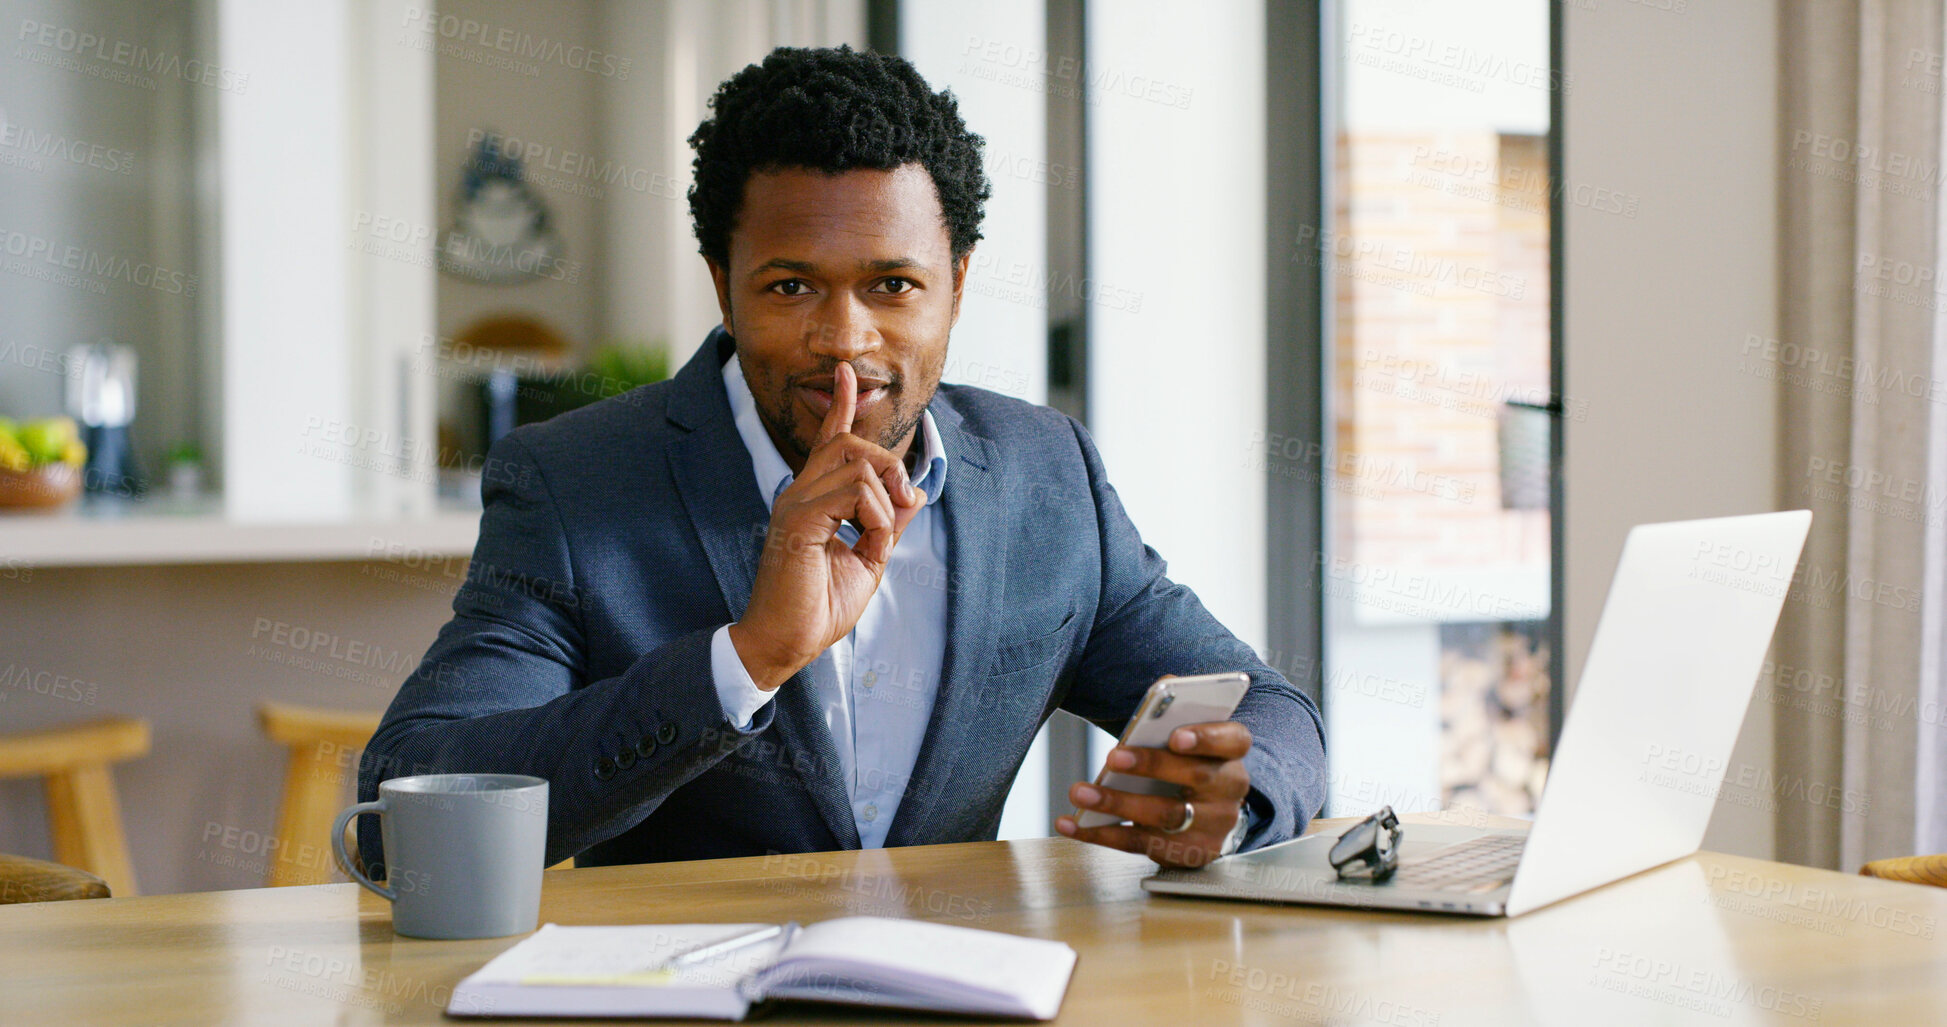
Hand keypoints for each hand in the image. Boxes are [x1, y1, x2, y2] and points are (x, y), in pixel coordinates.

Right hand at [730, 361, 925, 689]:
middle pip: (851, 444)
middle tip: (906, 503)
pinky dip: (874, 515)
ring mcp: (795, 502)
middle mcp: (799, 492)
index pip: (828, 440)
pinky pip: (854, 492)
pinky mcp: (799, 519)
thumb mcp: (867, 560)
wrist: (786, 642)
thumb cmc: (817, 607)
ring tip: (879, 538)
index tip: (847, 373)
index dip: (840, 405)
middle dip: (890, 465)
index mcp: (811, 499)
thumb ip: (887, 524)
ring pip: (857, 463)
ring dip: (884, 499)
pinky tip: (867, 542)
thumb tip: (914, 493)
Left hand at [1054, 720, 1252, 867]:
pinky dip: (1101, 834)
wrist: (1205, 813)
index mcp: (1231, 753)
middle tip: (1113, 757)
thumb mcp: (1188, 733)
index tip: (1175, 736)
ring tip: (1081, 792)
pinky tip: (1071, 823)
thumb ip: (1176, 710)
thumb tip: (1161, 688)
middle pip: (1196, 778)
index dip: (1206, 738)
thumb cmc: (1186, 761)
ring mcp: (1211, 826)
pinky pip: (1141, 843)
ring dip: (1118, 803)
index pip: (1232, 740)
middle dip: (1151, 766)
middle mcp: (1228, 790)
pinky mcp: (1186, 853)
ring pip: (1165, 816)